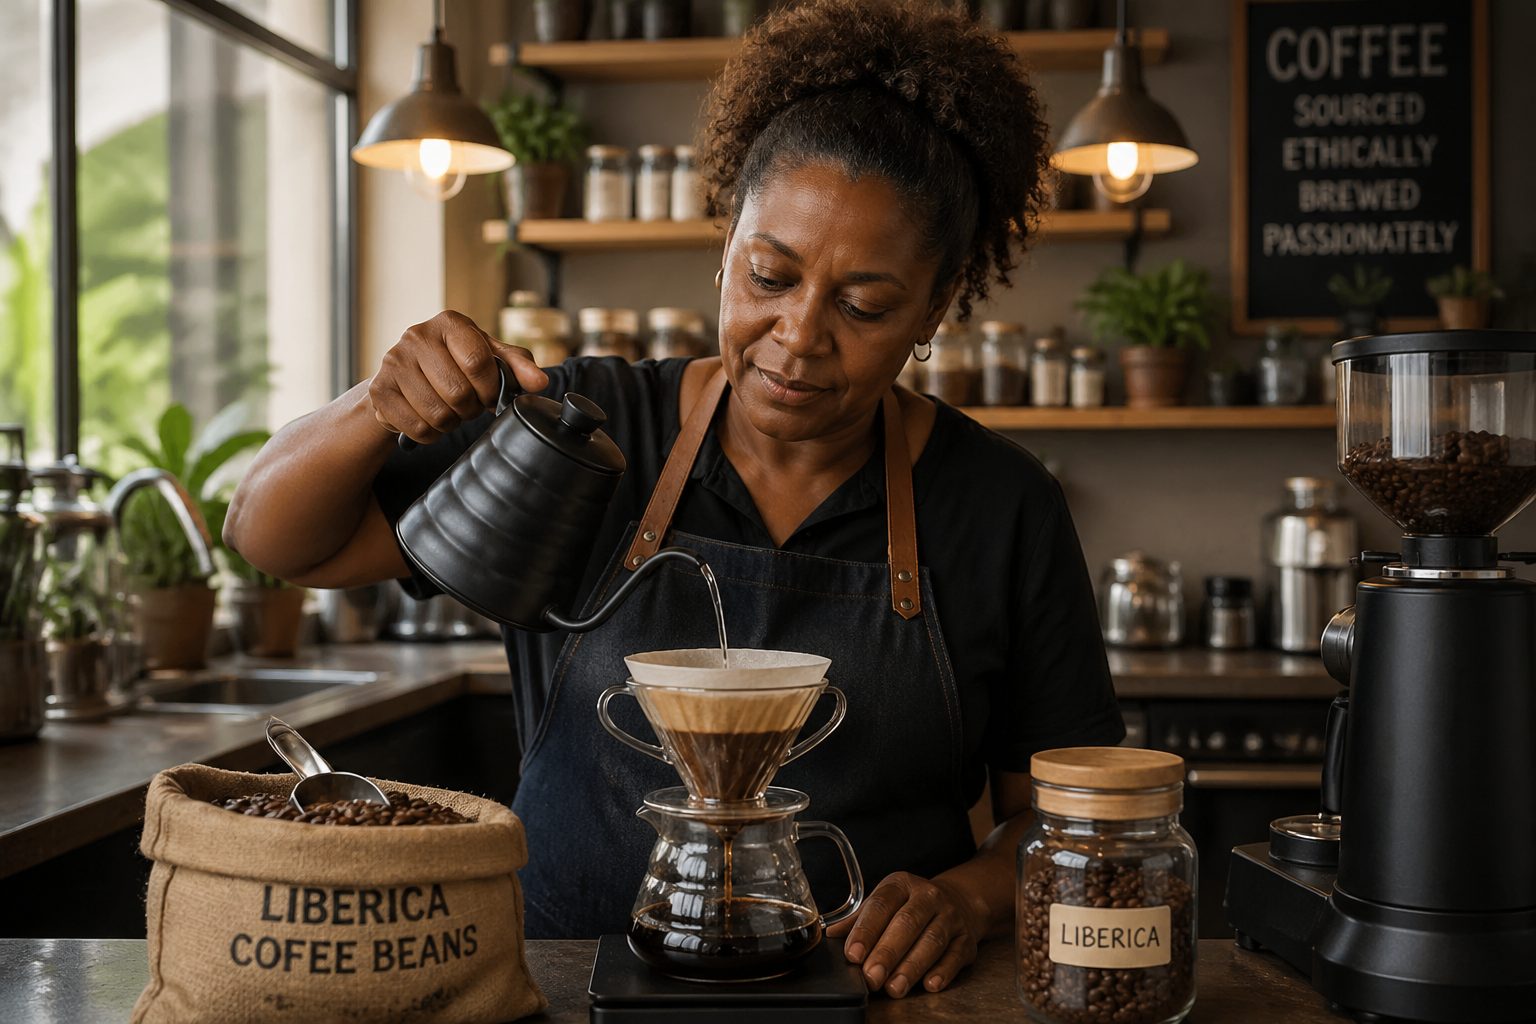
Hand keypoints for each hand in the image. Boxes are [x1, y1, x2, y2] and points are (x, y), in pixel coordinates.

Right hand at [368, 309, 548, 444]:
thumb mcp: (490, 357)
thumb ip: (517, 367)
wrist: (408, 375)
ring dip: (451, 422)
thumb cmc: (457, 363)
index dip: (489, 388)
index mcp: (450, 323)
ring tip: (449, 409)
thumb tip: (539, 383)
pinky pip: (417, 428)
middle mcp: (417, 335)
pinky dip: (430, 433)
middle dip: (470, 408)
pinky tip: (429, 418)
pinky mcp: (379, 390)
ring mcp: (393, 362)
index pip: (477, 362)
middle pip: (458, 393)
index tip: (489, 394)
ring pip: (438, 414)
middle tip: (467, 404)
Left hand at [827, 872, 983, 997]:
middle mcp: (928, 897)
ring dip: (912, 967)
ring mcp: (950, 917)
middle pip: (907, 923)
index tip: (853, 954)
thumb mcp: (885, 903)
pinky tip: (929, 984)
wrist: (959, 902)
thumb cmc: (911, 907)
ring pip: (932, 941)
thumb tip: (831, 937)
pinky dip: (943, 971)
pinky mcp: (967, 940)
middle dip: (887, 952)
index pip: (881, 905)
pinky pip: (955, 956)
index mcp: (901, 885)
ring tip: (894, 987)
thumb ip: (858, 920)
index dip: (865, 930)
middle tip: (871, 976)